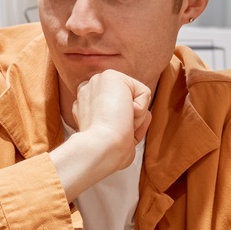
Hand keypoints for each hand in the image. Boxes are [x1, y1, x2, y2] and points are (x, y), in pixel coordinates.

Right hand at [50, 69, 151, 200]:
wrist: (100, 149)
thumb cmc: (107, 153)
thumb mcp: (113, 137)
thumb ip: (124, 124)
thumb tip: (135, 109)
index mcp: (85, 108)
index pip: (117, 111)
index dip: (121, 126)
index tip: (110, 137)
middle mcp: (88, 91)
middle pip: (127, 103)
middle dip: (128, 119)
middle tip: (114, 130)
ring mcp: (97, 81)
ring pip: (136, 98)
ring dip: (135, 117)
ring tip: (118, 124)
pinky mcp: (111, 76)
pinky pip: (144, 93)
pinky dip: (141, 111)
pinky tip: (123, 117)